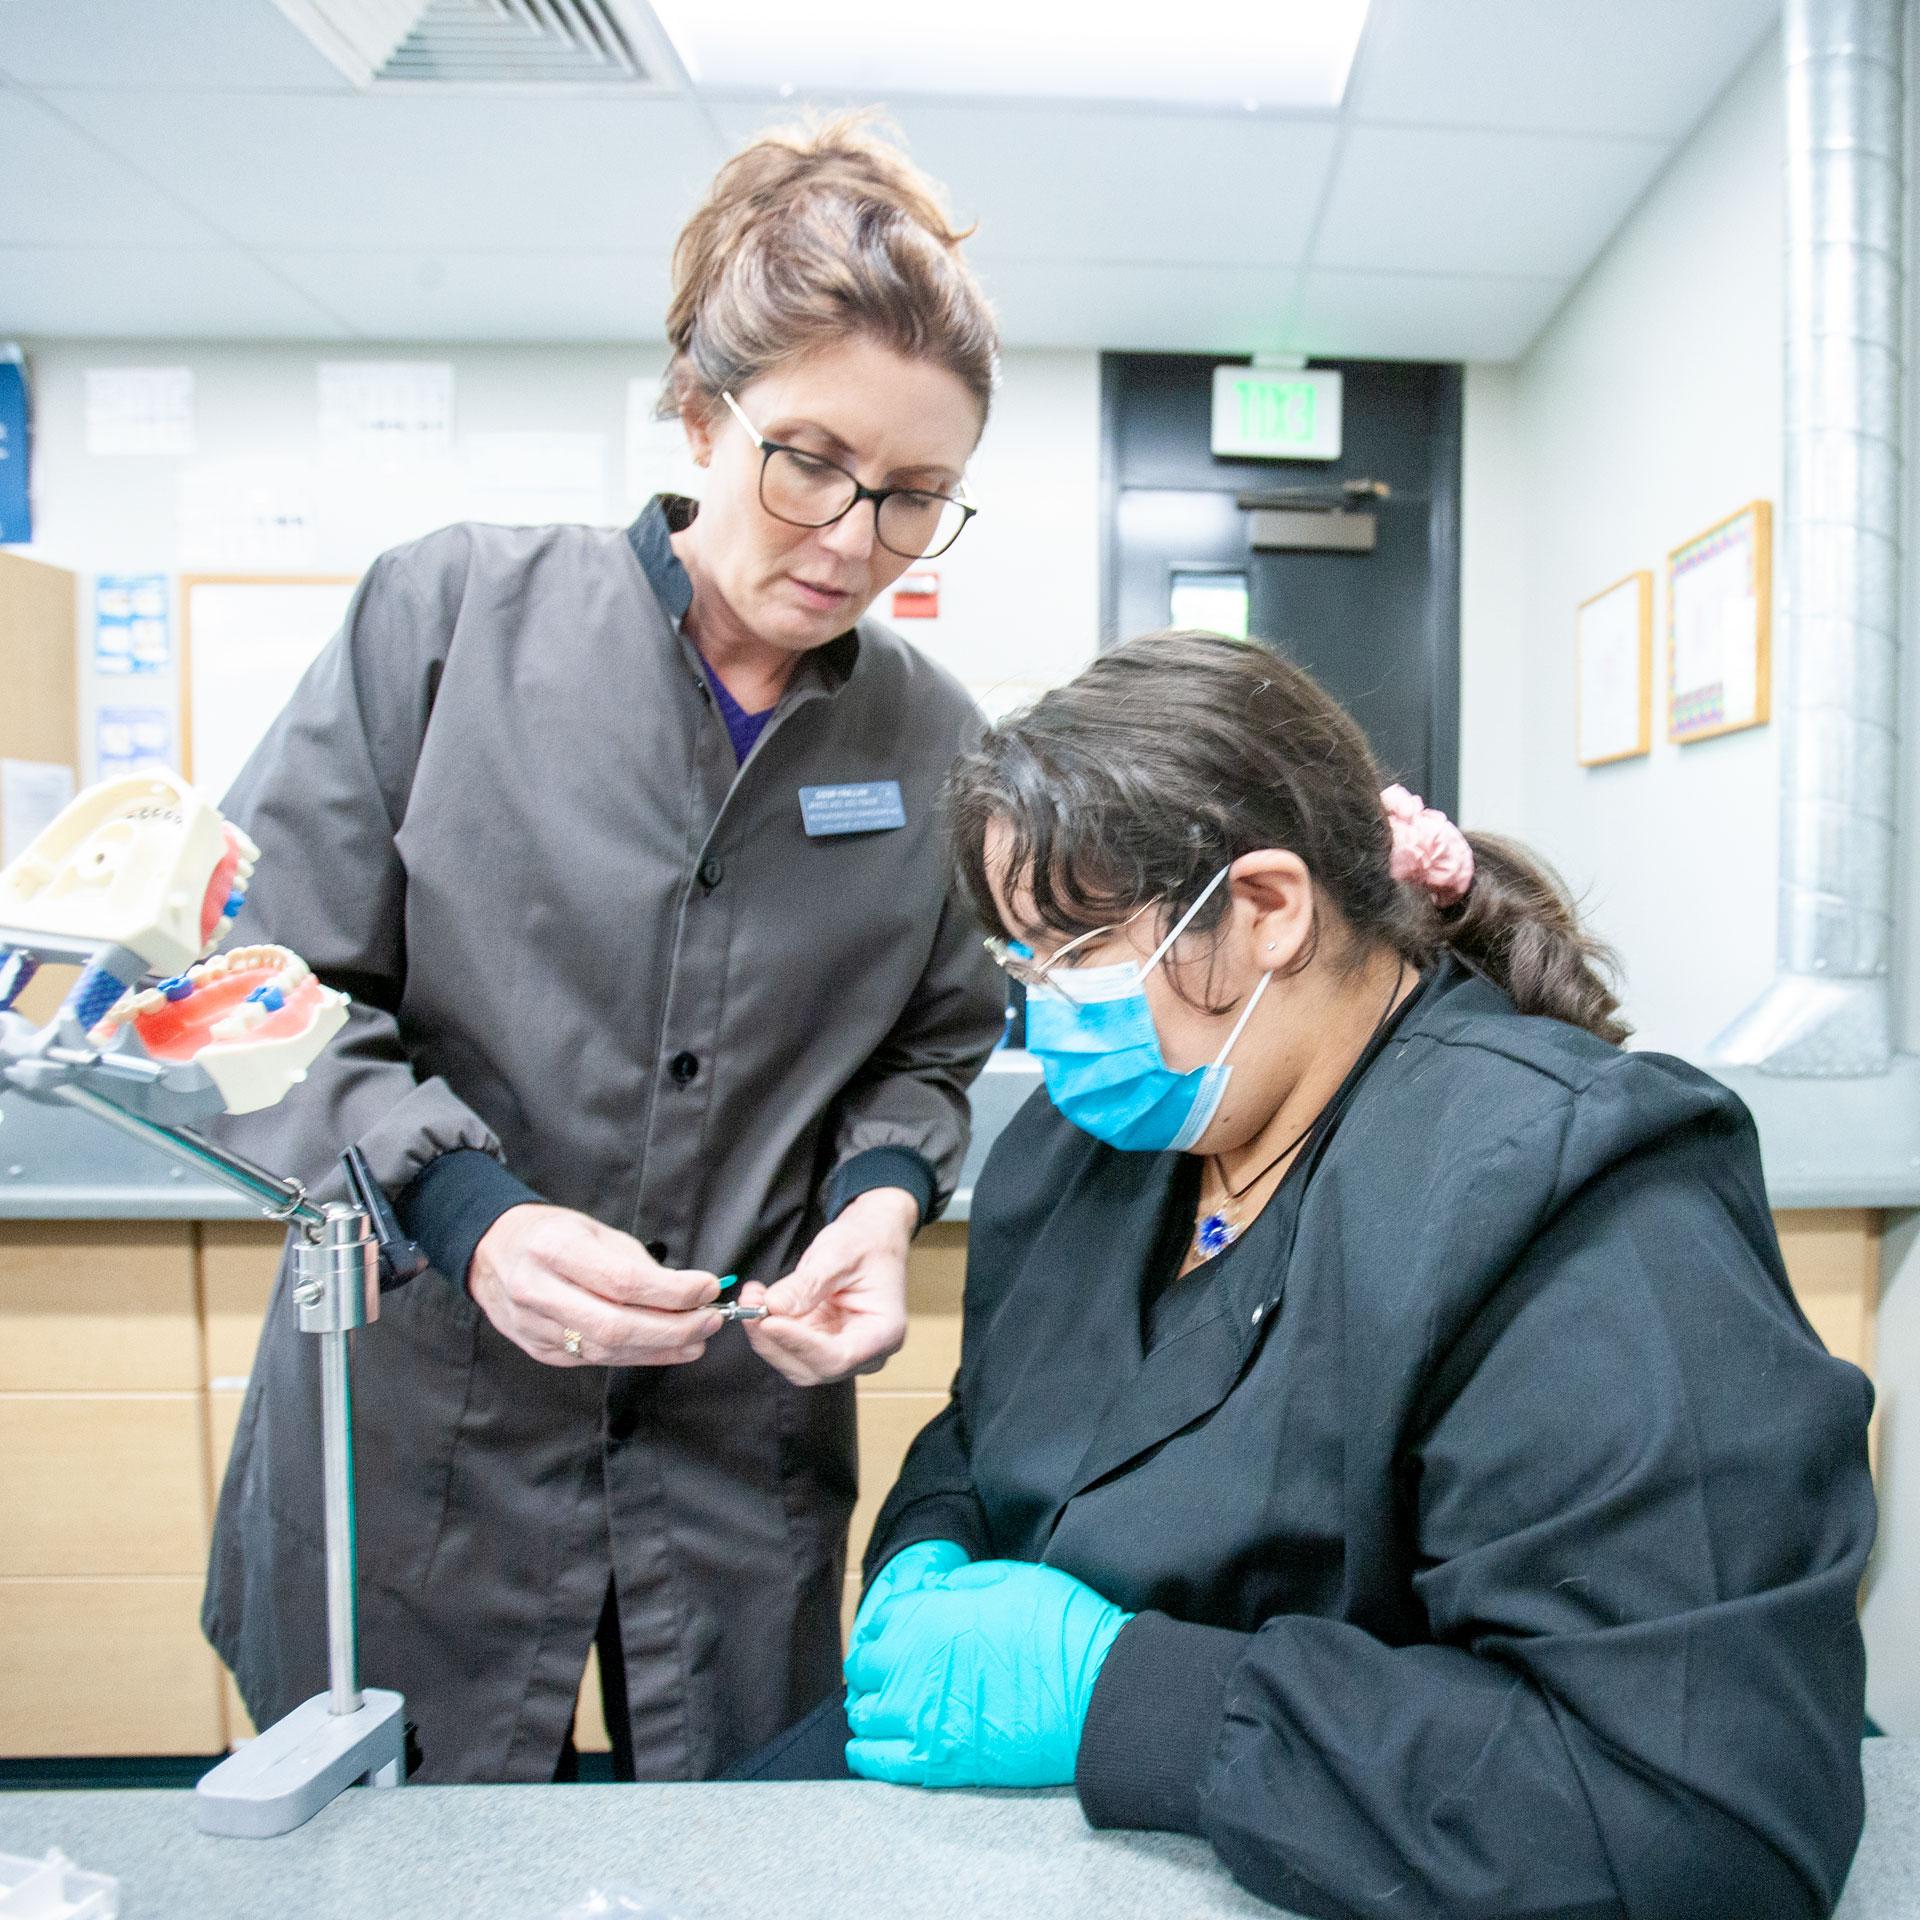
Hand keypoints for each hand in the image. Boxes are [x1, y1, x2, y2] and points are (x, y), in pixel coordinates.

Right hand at [468, 1203, 723, 1368]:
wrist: (490, 1252)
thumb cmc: (550, 1234)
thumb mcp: (593, 1230)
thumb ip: (636, 1263)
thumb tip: (689, 1292)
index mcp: (554, 1249)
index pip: (622, 1281)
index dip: (672, 1291)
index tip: (708, 1288)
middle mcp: (538, 1291)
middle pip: (616, 1326)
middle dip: (674, 1329)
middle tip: (712, 1321)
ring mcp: (534, 1327)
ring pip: (607, 1350)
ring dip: (661, 1349)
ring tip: (698, 1339)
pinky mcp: (538, 1351)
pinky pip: (595, 1359)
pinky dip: (637, 1356)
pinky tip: (666, 1349)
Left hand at [742, 1186, 916, 1386]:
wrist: (871, 1239)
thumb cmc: (867, 1244)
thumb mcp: (839, 1254)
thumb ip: (808, 1284)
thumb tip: (774, 1306)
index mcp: (884, 1333)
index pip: (839, 1355)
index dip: (801, 1343)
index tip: (770, 1322)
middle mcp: (865, 1352)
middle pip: (814, 1367)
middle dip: (776, 1340)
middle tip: (751, 1305)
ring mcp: (841, 1350)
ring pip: (795, 1362)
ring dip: (766, 1335)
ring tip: (752, 1298)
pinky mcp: (820, 1344)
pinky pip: (788, 1347)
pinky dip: (767, 1327)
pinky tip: (757, 1302)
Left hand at [843, 1560, 1131, 1787]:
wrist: (1097, 1691)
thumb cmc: (1061, 1628)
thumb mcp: (1010, 1578)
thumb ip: (960, 1584)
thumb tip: (935, 1592)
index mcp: (928, 1617)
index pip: (879, 1621)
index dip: (887, 1623)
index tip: (895, 1630)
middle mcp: (914, 1668)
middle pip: (863, 1668)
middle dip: (873, 1663)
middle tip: (888, 1666)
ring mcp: (924, 1719)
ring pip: (865, 1715)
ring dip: (870, 1705)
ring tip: (886, 1703)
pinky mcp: (940, 1761)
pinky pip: (879, 1762)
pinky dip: (867, 1753)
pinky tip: (872, 1745)